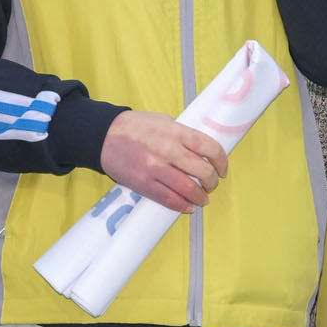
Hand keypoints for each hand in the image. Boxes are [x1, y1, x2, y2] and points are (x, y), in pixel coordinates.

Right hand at [100, 110, 227, 214]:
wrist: (103, 135)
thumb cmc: (135, 126)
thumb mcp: (163, 120)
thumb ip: (182, 135)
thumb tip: (201, 151)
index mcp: (175, 131)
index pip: (209, 147)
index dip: (221, 161)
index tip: (222, 169)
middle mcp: (168, 149)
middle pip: (202, 171)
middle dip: (212, 182)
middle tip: (211, 185)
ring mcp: (155, 168)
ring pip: (188, 189)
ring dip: (200, 197)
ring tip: (202, 198)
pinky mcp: (144, 183)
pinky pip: (169, 199)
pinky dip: (182, 205)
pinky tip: (187, 206)